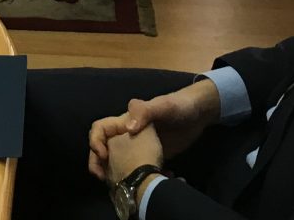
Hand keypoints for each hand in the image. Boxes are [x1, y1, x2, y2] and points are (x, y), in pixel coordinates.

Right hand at [88, 79, 219, 181]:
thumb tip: (127, 129)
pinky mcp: (152, 158)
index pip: (100, 129)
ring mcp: (140, 147)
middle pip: (105, 148)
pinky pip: (138, 169)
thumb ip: (145, 112)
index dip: (95, 142)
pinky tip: (150, 186)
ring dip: (115, 174)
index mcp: (125, 120)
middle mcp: (128, 134)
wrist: (198, 115)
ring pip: (118, 161)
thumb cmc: (178, 106)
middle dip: (99, 163)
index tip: (103, 156)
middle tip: (103, 179)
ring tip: (120, 187)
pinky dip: (139, 179)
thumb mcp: (162, 106)